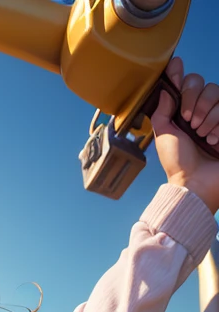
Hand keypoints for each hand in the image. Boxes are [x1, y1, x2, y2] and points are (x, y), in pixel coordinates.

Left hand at [152, 57, 218, 213]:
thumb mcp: (163, 135)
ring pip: (215, 92)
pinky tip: (213, 139)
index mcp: (182, 112)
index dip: (178, 72)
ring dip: (206, 114)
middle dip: (193, 100)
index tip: (174, 66)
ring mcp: (216, 116)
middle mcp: (200, 110)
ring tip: (201, 135)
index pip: (184, 83)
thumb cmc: (178, 163)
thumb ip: (161, 111)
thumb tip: (164, 89)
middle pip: (202, 83)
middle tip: (189, 122)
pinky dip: (217, 124)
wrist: (196, 182)